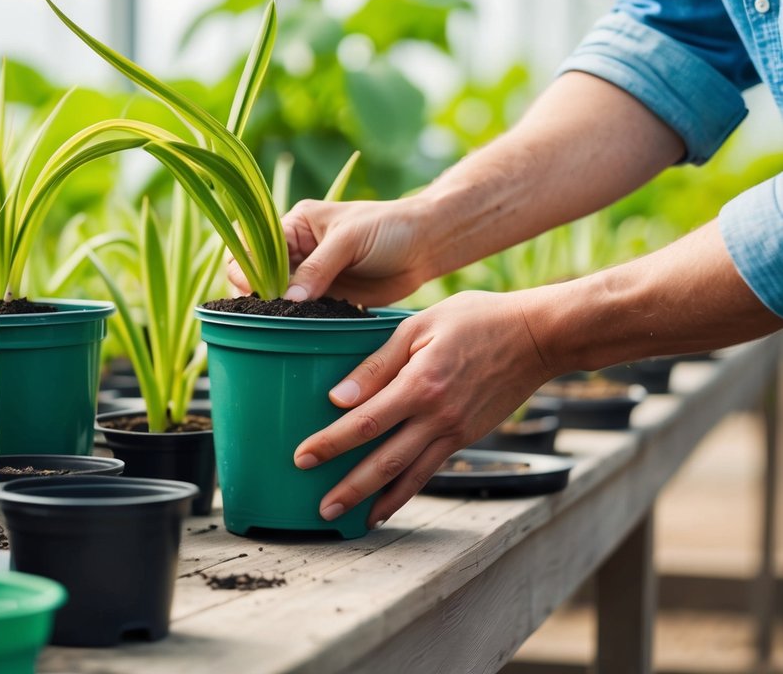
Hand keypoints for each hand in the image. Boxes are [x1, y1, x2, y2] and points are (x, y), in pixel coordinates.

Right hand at [227, 198, 427, 305]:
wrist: (427, 245)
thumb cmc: (389, 228)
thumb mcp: (349, 240)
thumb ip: (318, 268)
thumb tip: (287, 300)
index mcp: (295, 225)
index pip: (254, 246)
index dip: (250, 268)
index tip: (262, 290)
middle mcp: (297, 251)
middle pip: (258, 274)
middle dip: (258, 293)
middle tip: (270, 311)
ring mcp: (311, 276)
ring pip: (278, 297)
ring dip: (277, 311)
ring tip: (282, 325)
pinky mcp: (327, 298)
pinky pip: (303, 313)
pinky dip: (298, 322)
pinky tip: (298, 331)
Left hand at [293, 290, 557, 526]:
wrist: (538, 337)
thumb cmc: (477, 320)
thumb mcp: (419, 325)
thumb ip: (377, 363)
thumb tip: (339, 396)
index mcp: (419, 384)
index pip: (364, 423)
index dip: (330, 443)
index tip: (302, 457)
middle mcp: (437, 416)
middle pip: (383, 462)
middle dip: (348, 488)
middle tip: (321, 508)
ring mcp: (454, 431)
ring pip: (409, 476)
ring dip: (376, 501)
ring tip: (350, 520)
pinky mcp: (466, 437)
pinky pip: (430, 470)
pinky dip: (407, 491)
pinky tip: (388, 504)